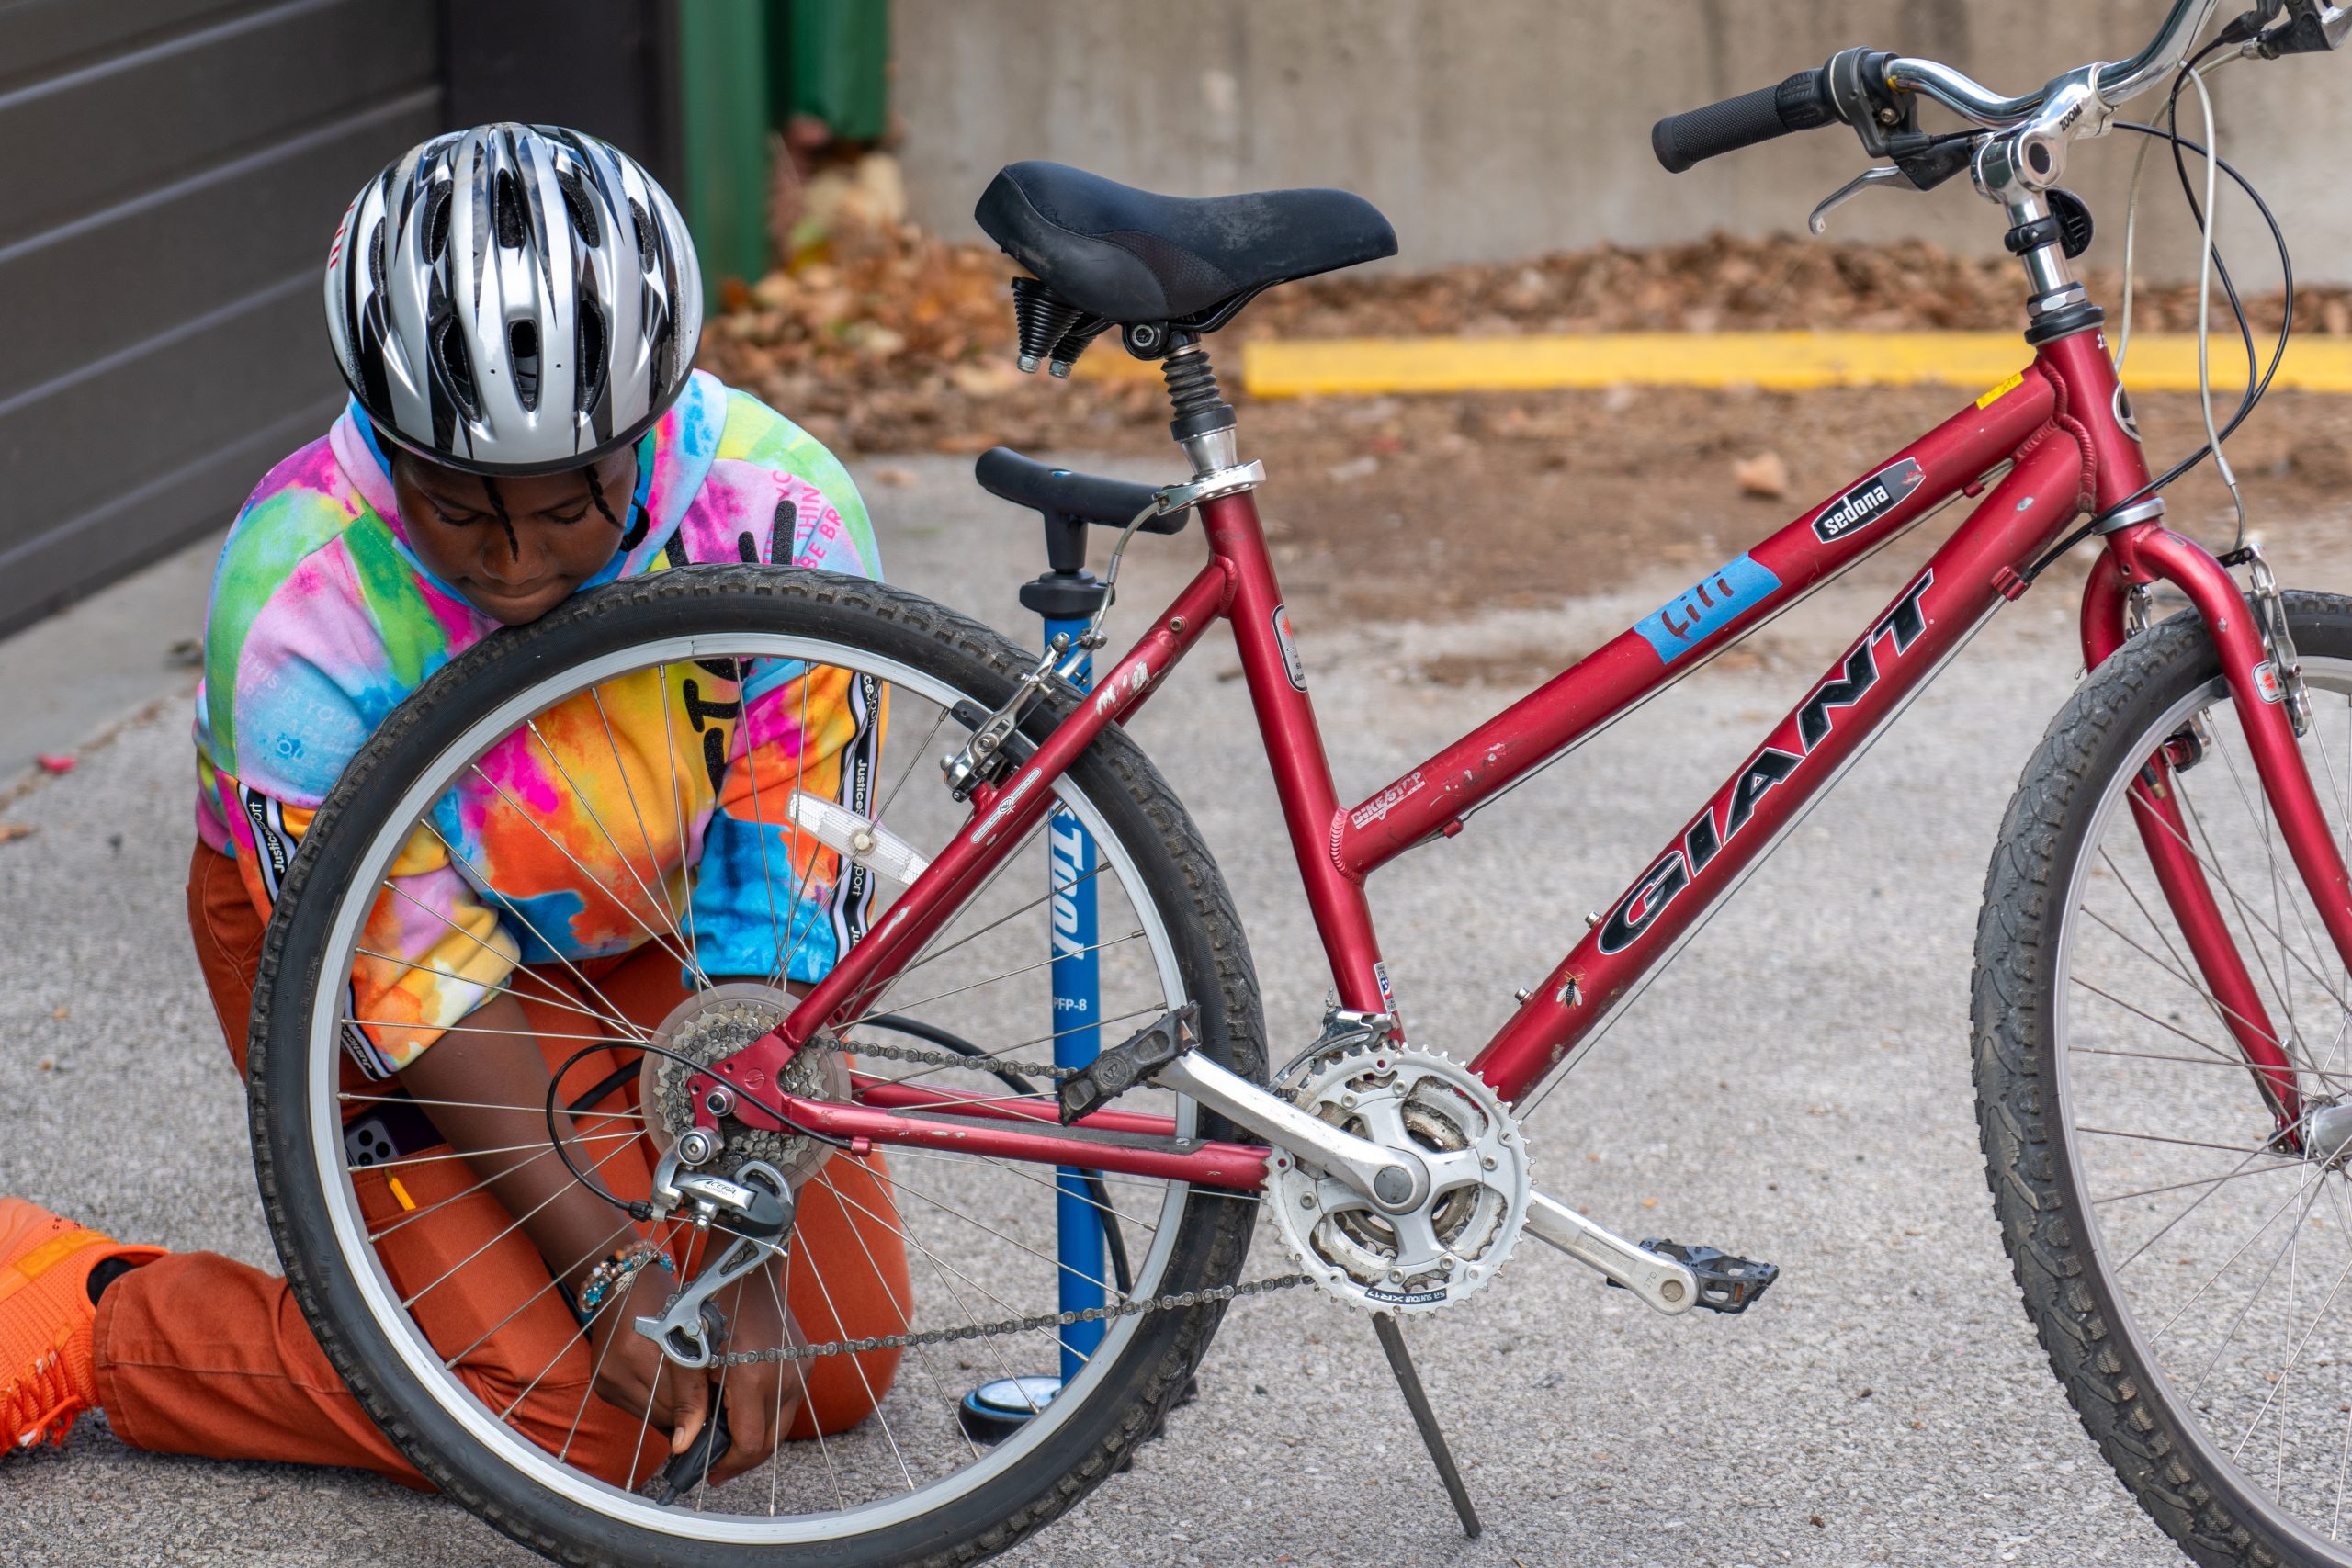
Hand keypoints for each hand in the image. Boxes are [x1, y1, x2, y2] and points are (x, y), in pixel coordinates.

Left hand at [587, 1253, 806, 1483]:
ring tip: (726, 1440)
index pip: (750, 1445)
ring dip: (757, 1438)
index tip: (707, 1472)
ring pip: (782, 1425)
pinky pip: (788, 1403)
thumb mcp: (686, 1352)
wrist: (747, 1261)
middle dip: (742, 1459)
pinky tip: (743, 1411)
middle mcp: (785, 1377)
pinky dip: (768, 1416)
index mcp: (754, 1376)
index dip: (728, 1466)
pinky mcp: (804, 1361)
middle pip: (770, 1442)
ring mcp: (800, 1369)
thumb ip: (687, 1403)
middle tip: (714, 1466)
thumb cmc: (710, 1301)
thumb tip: (682, 1445)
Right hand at [587, 1261, 709, 1442]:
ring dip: (672, 1413)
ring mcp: (609, 1378)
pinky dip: (655, 1408)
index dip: (696, 1414)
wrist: (620, 1284)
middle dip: (689, 1413)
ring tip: (688, 1401)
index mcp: (650, 1343)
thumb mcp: (688, 1320)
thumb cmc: (663, 1297)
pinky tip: (666, 1395)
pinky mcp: (602, 1387)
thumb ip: (700, 1361)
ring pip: (651, 1416)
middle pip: (667, 1409)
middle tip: (710, 1410)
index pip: (680, 1391)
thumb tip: (714, 1407)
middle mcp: (623, 1364)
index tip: (705, 1435)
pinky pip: (637, 1411)